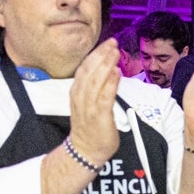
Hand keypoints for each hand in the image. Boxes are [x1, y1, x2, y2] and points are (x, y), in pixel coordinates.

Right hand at [68, 37, 120, 163]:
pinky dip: (110, 83)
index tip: (106, 44)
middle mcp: (80, 97)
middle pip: (89, 71)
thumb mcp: (90, 102)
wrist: (85, 150)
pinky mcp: (99, 116)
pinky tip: (117, 72)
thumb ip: (98, 87)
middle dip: (101, 55)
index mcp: (77, 92)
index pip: (85, 68)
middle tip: (112, 43)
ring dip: (106, 65)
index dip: (95, 54)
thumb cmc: (90, 126)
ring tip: (115, 52)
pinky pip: (104, 96)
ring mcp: (88, 106)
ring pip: (95, 80)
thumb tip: (110, 69)